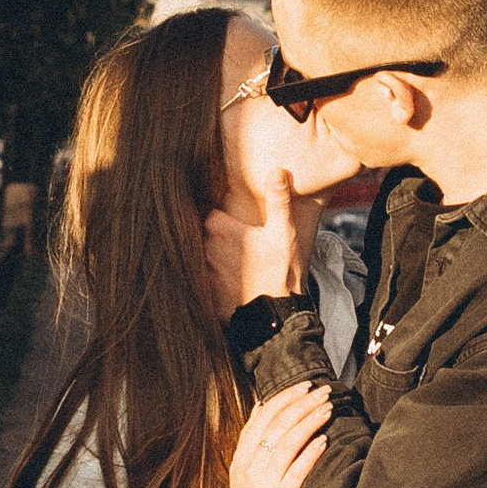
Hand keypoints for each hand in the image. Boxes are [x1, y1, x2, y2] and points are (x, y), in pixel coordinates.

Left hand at [204, 191, 318, 311]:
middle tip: (236, 241)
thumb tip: (276, 170)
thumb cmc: (280, 273)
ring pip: (203, 257)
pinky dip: (213, 279)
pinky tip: (228, 282)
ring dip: (214, 258)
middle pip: (205, 236)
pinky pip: (204, 280)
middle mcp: (208, 250)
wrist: (274, 317)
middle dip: (217, 237)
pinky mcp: (206, 293)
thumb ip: (278, 200)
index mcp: (223, 231)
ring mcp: (205, 272)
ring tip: (233, 261)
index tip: (230, 218)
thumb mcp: (284, 232)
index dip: (220, 215)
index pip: (210, 214)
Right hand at [228, 381, 333, 487]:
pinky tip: (324, 440)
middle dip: (302, 403)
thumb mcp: (243, 470)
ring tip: (328, 408)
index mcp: (241, 456)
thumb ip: (251, 439)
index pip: (261, 417)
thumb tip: (261, 405)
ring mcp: (264, 482)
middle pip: (278, 424)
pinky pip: (298, 470)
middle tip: (323, 391)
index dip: (284, 397)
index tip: (304, 386)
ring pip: (288, 442)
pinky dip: (311, 452)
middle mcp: (250, 466)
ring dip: (310, 421)